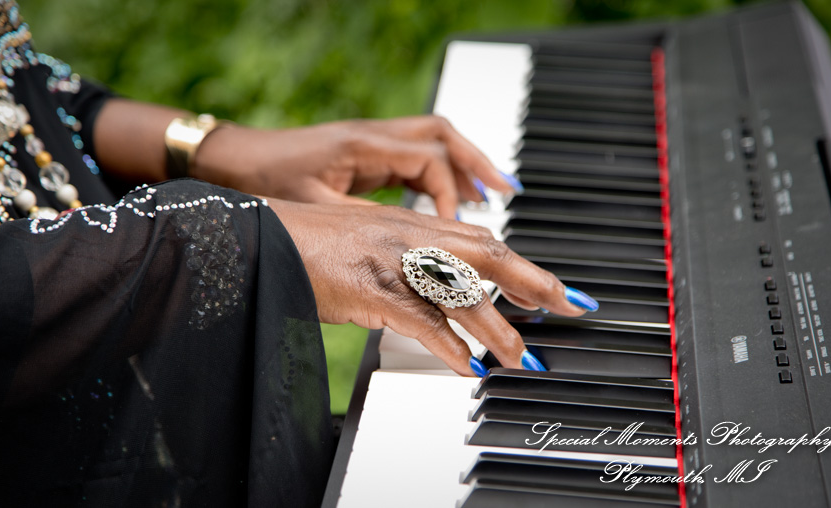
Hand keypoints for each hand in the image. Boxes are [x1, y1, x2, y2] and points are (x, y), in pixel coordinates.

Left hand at [194, 115, 516, 217]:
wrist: (234, 163)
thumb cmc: (266, 185)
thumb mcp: (317, 218)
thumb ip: (367, 235)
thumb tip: (410, 264)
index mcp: (363, 149)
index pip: (429, 163)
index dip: (451, 198)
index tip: (457, 231)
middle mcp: (373, 139)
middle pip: (444, 140)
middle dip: (479, 166)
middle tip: (508, 195)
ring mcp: (371, 143)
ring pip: (435, 144)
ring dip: (466, 167)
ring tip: (495, 194)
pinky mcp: (367, 153)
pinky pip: (417, 156)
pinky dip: (442, 175)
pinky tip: (455, 196)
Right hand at [269, 199, 593, 375]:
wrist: (260, 233)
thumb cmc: (310, 241)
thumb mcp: (370, 242)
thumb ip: (410, 261)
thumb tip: (446, 295)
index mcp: (412, 223)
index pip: (484, 240)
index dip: (525, 264)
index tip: (557, 290)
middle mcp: (409, 234)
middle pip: (488, 254)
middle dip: (535, 284)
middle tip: (570, 309)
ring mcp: (390, 258)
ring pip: (461, 290)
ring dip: (498, 327)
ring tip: (523, 358)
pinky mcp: (367, 287)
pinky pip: (420, 319)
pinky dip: (448, 346)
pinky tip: (467, 366)